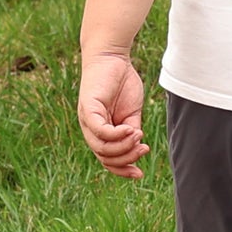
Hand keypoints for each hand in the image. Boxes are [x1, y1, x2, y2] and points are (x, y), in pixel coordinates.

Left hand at [77, 52, 149, 178]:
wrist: (112, 57)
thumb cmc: (122, 82)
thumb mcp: (131, 112)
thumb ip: (131, 131)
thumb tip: (136, 148)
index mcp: (101, 131)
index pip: (107, 159)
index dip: (122, 170)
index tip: (140, 174)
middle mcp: (90, 128)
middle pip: (104, 157)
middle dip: (126, 159)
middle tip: (144, 149)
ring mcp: (87, 119)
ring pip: (101, 148)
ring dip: (123, 147)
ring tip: (139, 137)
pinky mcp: (88, 108)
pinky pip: (100, 131)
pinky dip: (116, 135)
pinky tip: (131, 130)